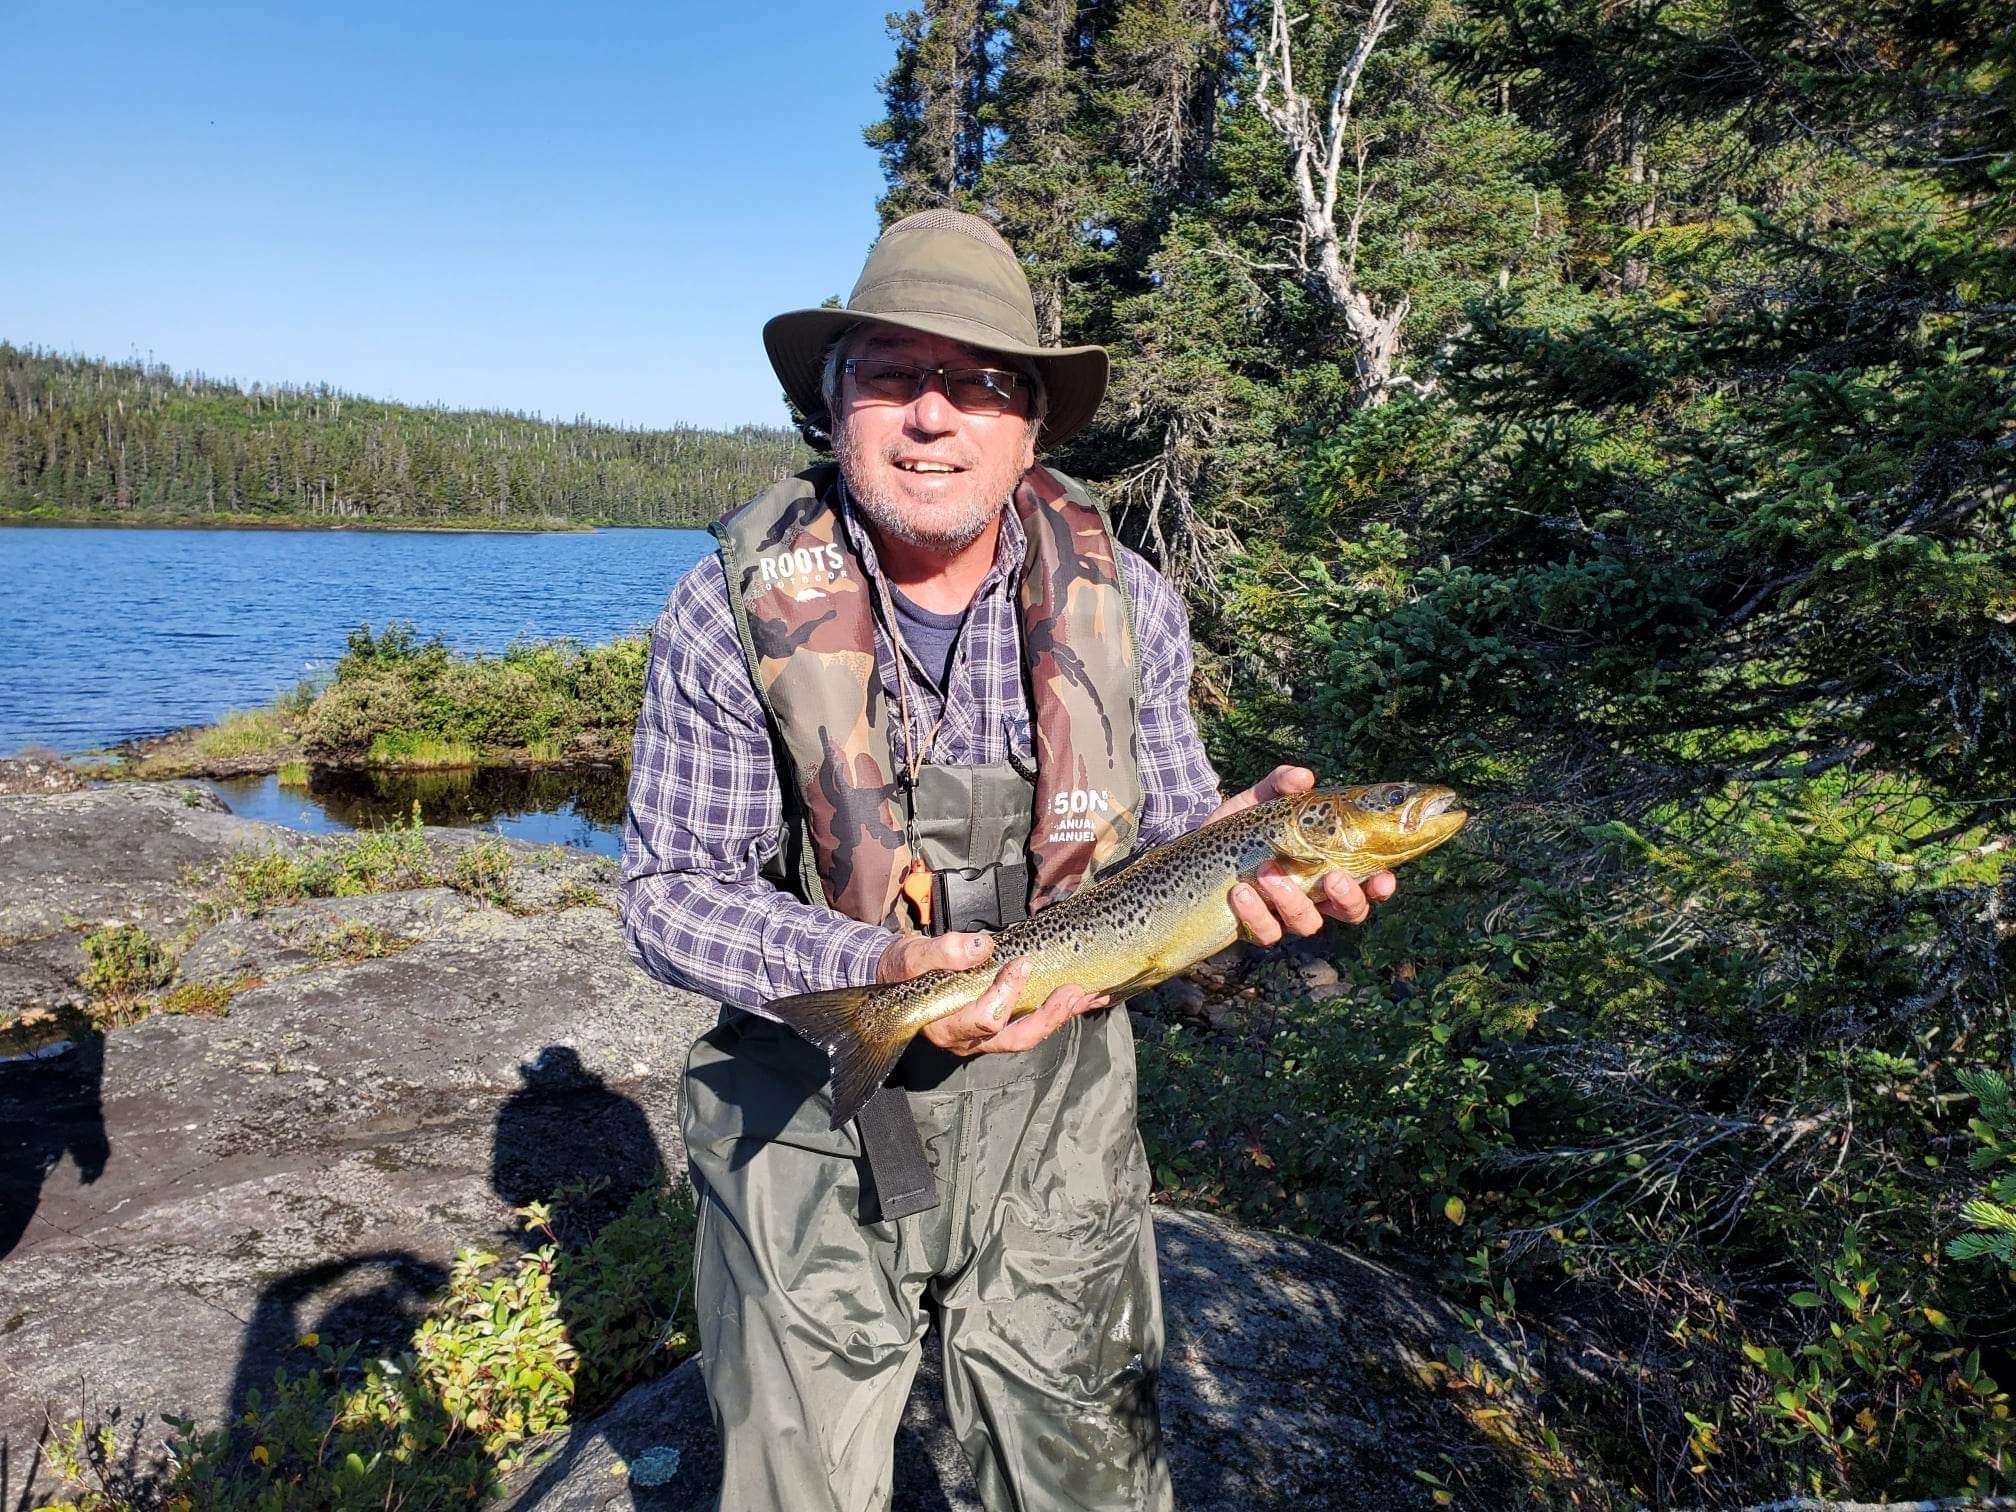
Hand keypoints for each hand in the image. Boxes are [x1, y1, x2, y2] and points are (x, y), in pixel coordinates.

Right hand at [877, 930, 1110, 1056]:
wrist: (898, 976)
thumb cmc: (903, 970)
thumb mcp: (914, 956)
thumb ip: (941, 953)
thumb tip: (980, 948)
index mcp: (946, 1027)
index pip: (983, 1019)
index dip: (1006, 994)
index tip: (1021, 962)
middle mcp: (969, 1040)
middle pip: (1015, 1038)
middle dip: (1047, 1016)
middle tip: (1072, 991)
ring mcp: (986, 1036)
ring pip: (1027, 1034)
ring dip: (1060, 1016)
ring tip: (1087, 994)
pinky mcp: (999, 1024)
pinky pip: (1031, 1023)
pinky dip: (1059, 1010)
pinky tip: (1084, 996)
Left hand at [1208, 764, 1396, 944]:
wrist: (1197, 847)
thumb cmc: (1241, 825)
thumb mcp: (1261, 800)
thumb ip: (1282, 784)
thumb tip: (1304, 777)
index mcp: (1327, 865)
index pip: (1367, 884)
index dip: (1381, 887)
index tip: (1383, 879)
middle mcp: (1314, 895)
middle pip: (1350, 912)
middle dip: (1347, 898)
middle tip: (1332, 876)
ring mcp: (1286, 915)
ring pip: (1307, 924)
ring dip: (1292, 900)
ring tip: (1266, 871)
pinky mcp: (1256, 927)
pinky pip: (1266, 932)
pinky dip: (1255, 913)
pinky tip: (1240, 892)